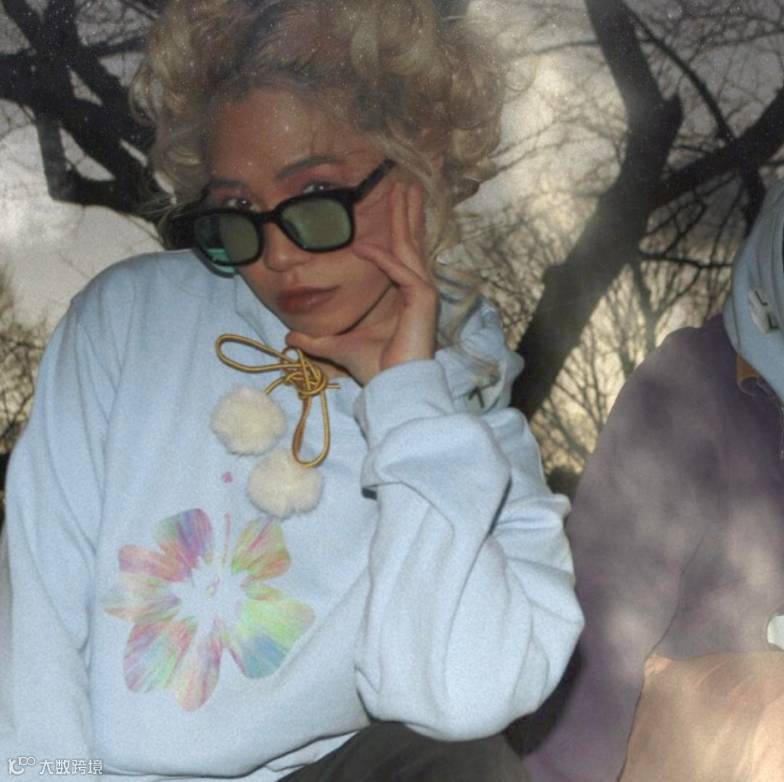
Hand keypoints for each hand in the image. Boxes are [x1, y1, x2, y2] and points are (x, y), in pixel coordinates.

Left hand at [285, 182, 438, 384]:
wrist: (394, 388)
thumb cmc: (376, 369)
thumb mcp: (338, 347)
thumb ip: (317, 340)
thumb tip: (290, 338)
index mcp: (406, 296)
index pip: (403, 254)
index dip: (398, 229)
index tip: (394, 204)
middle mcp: (418, 290)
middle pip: (411, 243)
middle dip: (407, 213)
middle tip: (404, 184)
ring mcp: (422, 294)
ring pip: (410, 248)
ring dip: (404, 218)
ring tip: (402, 190)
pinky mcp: (422, 300)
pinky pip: (399, 270)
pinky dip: (381, 258)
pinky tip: (362, 246)